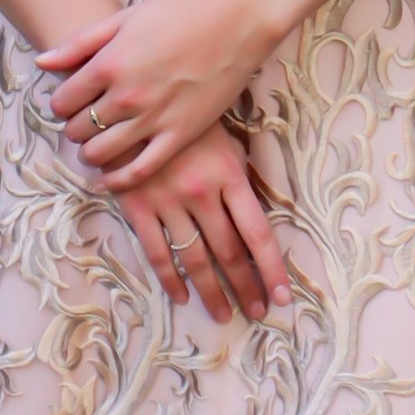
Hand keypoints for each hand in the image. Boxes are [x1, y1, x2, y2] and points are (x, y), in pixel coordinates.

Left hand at [36, 0, 277, 188]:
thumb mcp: (125, 19)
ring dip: (90, 152)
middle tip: (84, 120)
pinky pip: (140, 170)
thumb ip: (80, 43)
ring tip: (95, 144)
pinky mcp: (179, 135)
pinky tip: (109, 178)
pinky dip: (119, 179)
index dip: (60, 104)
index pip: (63, 100)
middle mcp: (126, 96)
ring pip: (101, 152)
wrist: (237, 23)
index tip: (70, 102)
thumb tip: (42, 64)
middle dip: (74, 126)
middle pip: (78, 128)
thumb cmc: (181, 13)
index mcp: (109, 64)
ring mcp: (153, 119)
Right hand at [109, 121, 293, 322]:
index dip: (271, 269)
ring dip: (211, 292)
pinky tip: (181, 297)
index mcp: (230, 175)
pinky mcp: (138, 207)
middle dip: (245, 287)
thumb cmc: (186, 118)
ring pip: (195, 259)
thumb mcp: (224, 140)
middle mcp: (202, 193)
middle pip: (230, 252)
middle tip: (255, 312)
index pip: (258, 233)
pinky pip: (157, 252)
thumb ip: (238, 177)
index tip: (280, 296)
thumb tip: (253, 217)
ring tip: (222, 315)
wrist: (134, 100)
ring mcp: (168, 202)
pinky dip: (170, 278)